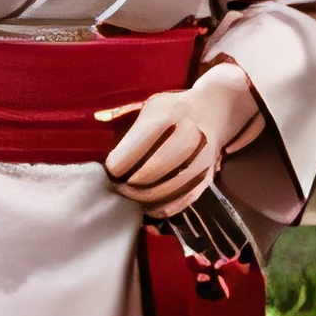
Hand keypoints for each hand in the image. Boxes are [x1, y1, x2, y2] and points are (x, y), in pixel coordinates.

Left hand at [102, 64, 259, 215]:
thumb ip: (125, 120)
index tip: (109, 170)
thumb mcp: (150, 106)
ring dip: (143, 199)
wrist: (215, 111)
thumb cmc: (173, 111)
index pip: (136, 146)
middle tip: (117, 187)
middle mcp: (189, 136)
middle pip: (152, 171)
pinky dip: (163, 208)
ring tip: (130, 196)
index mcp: (168, 115)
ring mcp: (202, 159)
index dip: (117, 164)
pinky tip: (149, 206)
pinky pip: (183, 201)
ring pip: (168, 190)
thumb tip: (100, 131)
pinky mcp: (208, 177)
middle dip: (129, 185)